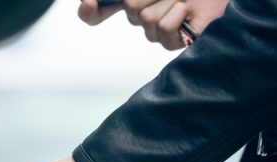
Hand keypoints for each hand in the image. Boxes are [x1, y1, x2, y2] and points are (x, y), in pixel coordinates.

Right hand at [79, 0, 228, 50]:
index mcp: (135, 2)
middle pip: (129, 7)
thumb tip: (104, 0)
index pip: (97, 14)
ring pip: (145, 18)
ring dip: (168, 0)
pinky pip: (163, 28)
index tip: (88, 2)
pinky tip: (187, 10)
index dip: (90, 11)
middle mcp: (143, 17)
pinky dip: (177, 13)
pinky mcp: (175, 42)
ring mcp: (158, 32)